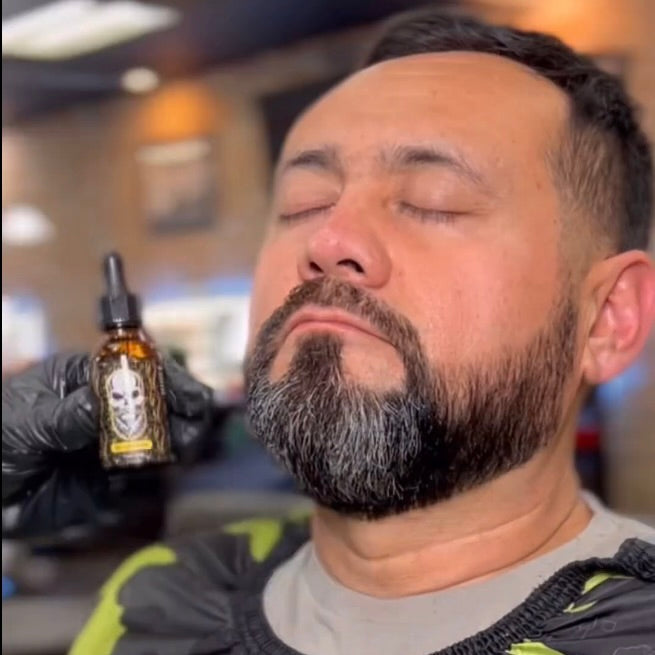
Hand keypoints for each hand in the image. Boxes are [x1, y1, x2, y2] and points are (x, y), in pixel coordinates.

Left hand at [2, 352, 216, 536]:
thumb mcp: (26, 422)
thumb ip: (65, 416)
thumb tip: (106, 405)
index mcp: (90, 378)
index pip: (141, 369)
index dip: (170, 379)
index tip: (190, 398)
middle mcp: (110, 408)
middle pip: (162, 403)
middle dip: (182, 414)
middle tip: (191, 431)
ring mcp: (115, 444)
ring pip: (162, 440)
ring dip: (176, 445)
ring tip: (178, 453)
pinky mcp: (114, 482)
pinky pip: (148, 478)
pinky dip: (158, 477)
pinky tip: (154, 476)